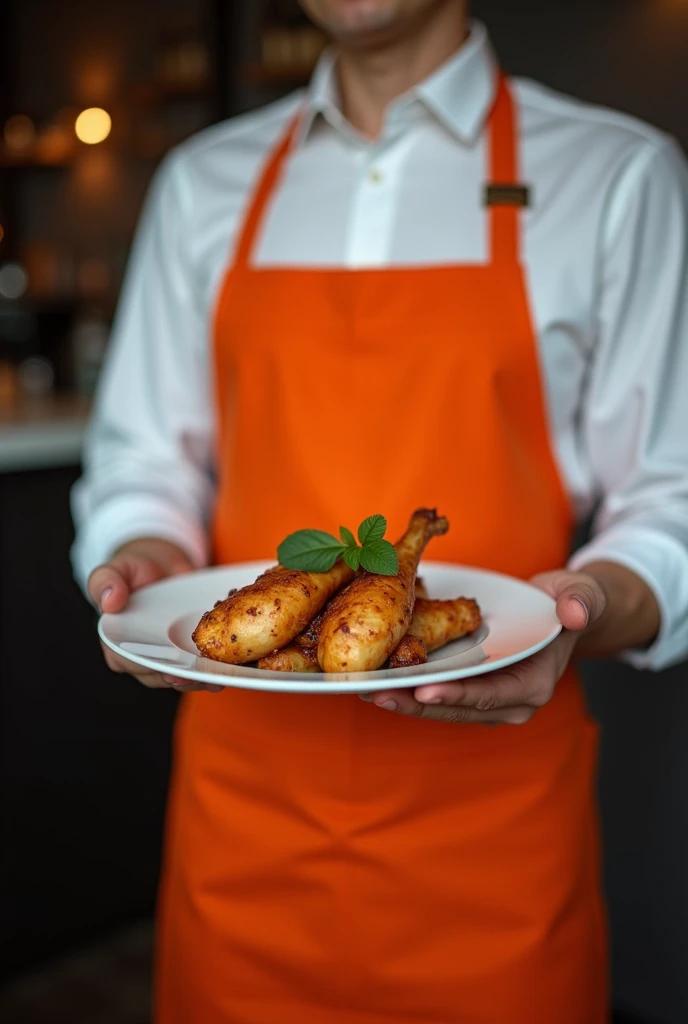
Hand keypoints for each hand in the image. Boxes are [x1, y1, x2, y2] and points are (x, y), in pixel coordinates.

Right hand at [88, 537, 223, 693]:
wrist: (161, 563)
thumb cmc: (133, 569)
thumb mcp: (115, 569)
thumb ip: (106, 581)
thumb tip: (109, 602)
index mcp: (116, 644)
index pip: (132, 663)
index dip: (152, 670)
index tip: (173, 672)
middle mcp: (142, 655)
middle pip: (161, 675)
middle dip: (182, 679)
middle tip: (203, 677)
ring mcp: (168, 655)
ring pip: (182, 676)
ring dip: (201, 679)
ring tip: (220, 676)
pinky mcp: (189, 651)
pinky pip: (200, 665)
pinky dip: (214, 668)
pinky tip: (230, 669)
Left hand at [361, 568, 609, 724]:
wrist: (561, 611)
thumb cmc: (571, 602)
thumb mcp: (583, 595)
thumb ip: (582, 602)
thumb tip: (574, 612)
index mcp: (534, 686)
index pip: (491, 694)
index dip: (457, 694)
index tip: (424, 690)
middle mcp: (508, 702)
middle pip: (455, 707)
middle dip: (415, 702)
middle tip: (377, 693)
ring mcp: (485, 700)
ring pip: (438, 705)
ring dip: (402, 698)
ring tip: (365, 688)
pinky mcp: (467, 690)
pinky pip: (432, 692)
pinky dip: (405, 686)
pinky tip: (375, 678)